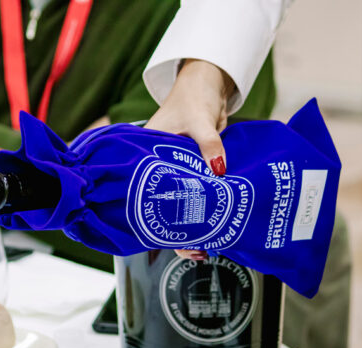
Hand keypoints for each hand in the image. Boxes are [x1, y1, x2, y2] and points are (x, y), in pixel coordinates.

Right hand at [145, 59, 235, 260]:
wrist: (209, 85)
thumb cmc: (193, 97)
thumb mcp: (199, 120)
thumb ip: (208, 144)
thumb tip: (219, 169)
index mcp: (146, 157)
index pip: (143, 191)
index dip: (150, 217)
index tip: (163, 235)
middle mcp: (159, 169)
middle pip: (164, 205)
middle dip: (178, 229)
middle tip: (195, 247)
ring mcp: (178, 171)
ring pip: (184, 201)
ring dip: (196, 219)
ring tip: (209, 243)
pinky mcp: (197, 170)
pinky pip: (201, 191)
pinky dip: (209, 205)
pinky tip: (219, 224)